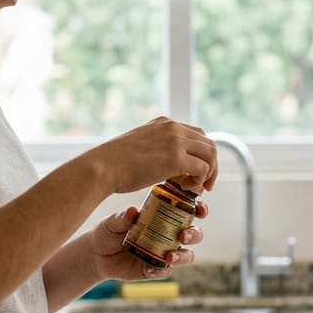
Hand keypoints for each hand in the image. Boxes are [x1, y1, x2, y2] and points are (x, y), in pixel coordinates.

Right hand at [84, 117, 218, 195]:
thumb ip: (153, 148)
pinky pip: (203, 169)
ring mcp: (175, 142)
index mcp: (164, 123)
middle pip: (208, 143)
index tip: (195, 172)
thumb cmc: (113, 163)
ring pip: (211, 155)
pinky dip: (201, 181)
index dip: (200, 154)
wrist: (101, 167)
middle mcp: (172, 128)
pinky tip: (188, 189)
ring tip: (196, 189)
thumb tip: (159, 162)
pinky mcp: (176, 159)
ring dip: (209, 173)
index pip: (196, 134)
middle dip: (210, 165)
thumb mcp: (138, 145)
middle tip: (203, 185)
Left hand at [90, 201, 209, 279]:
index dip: (200, 209)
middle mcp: (169, 235)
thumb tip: (133, 211)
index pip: (188, 211)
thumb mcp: (112, 222)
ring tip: (169, 256)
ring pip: (186, 256)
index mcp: (164, 217)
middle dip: (193, 235)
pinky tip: (150, 269)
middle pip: (194, 234)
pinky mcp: (154, 269)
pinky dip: (160, 270)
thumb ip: (122, 217)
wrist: (96, 254)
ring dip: (183, 256)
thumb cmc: (108, 231)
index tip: (200, 209)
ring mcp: (164, 253)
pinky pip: (164, 271)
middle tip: (182, 235)